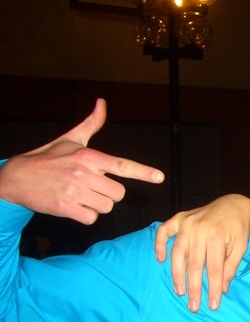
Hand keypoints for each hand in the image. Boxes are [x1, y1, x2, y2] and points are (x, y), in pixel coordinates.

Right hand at [0, 99, 163, 223]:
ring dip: (97, 205)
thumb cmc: (48, 158)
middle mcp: (83, 173)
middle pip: (118, 194)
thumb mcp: (70, 139)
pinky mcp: (65, 207)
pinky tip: (74, 205)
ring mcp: (74, 191)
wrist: (17, 177)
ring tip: (81, 195)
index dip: (142, 172)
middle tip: (92, 187)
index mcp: (88, 156)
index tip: (159, 177)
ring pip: (107, 207)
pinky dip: (86, 215)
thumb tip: (102, 103)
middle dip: (109, 194)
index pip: (121, 165)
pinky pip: (92, 218)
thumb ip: (91, 124)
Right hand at [154, 194, 249, 311]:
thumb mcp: (241, 247)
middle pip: (194, 264)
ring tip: (180, 291)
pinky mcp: (180, 218)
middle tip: (193, 306)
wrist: (234, 204)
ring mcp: (187, 222)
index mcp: (217, 236)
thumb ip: (230, 267)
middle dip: (194, 287)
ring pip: (178, 252)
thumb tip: (221, 289)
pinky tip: (161, 259)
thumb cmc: (238, 228)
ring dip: (177, 273)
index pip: (214, 268)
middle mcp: (199, 229)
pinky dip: (159, 244)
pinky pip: (164, 230)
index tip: (212, 305)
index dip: (213, 288)